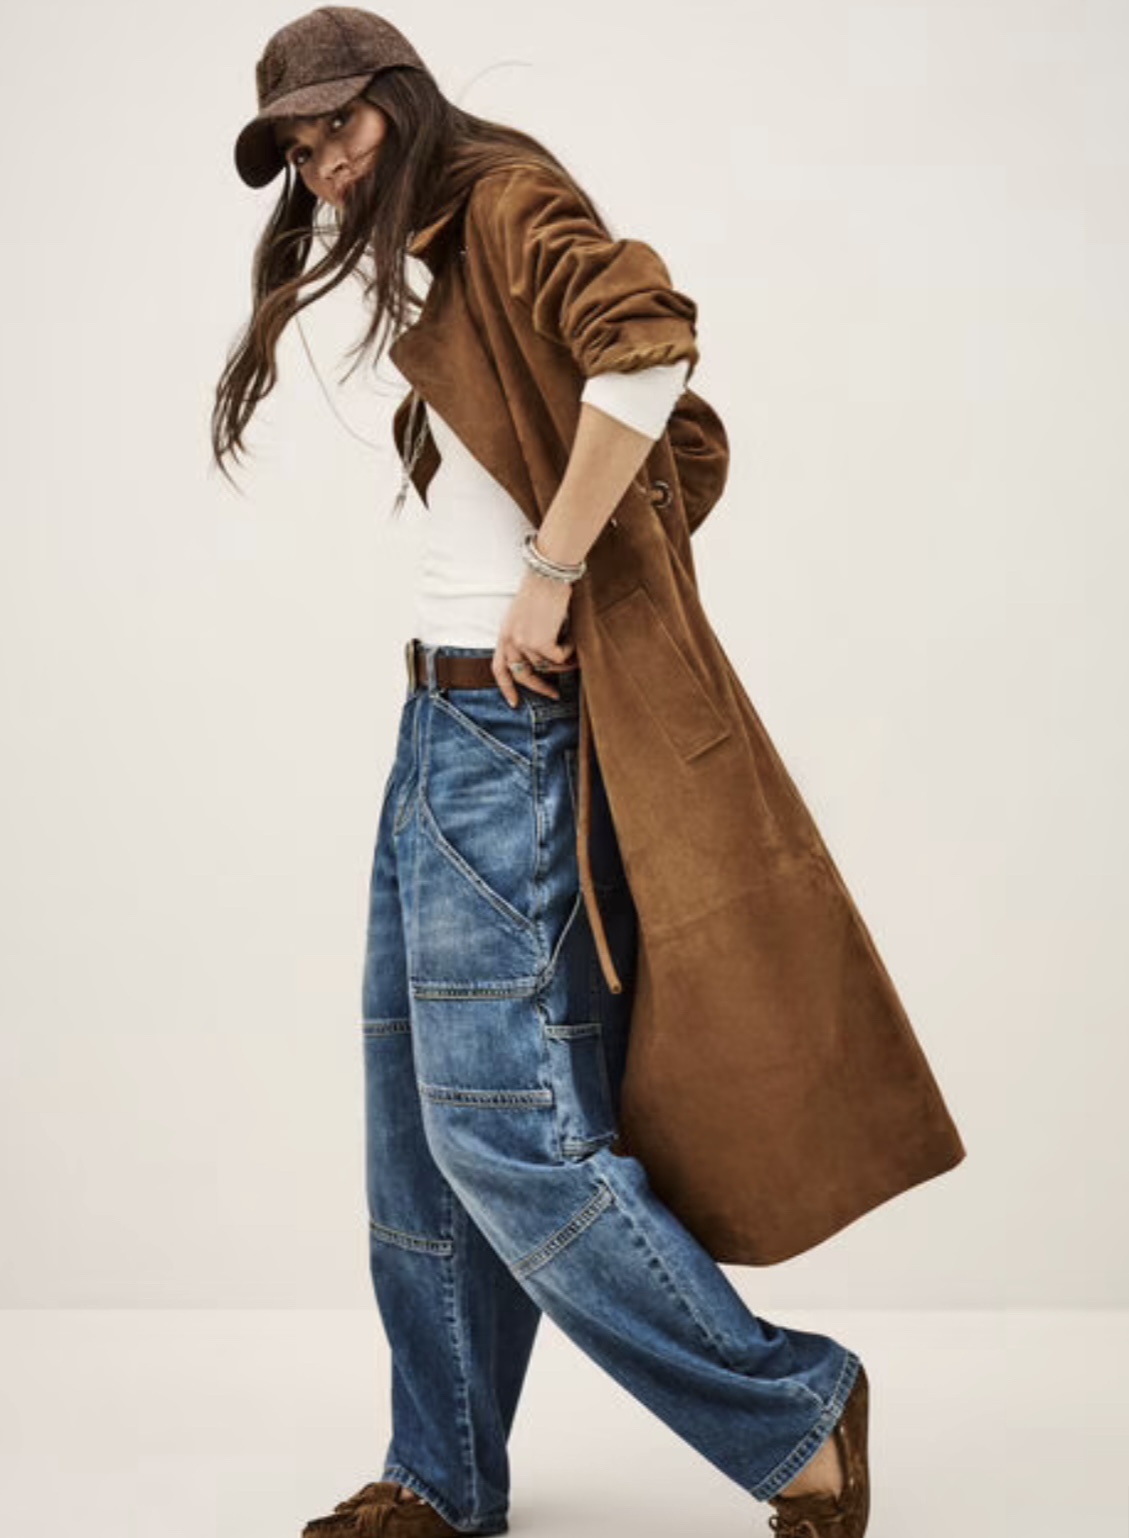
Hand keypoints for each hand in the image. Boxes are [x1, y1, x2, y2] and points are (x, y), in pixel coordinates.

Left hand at [494, 569, 576, 706]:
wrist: (548, 573)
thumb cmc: (542, 589)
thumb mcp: (525, 616)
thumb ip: (526, 637)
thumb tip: (542, 664)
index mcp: (504, 634)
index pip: (499, 668)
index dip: (506, 688)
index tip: (514, 703)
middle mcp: (510, 640)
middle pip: (522, 675)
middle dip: (540, 688)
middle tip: (555, 695)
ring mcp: (525, 643)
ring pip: (547, 666)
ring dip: (562, 661)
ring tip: (573, 648)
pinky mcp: (542, 642)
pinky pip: (560, 658)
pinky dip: (570, 649)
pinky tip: (572, 635)